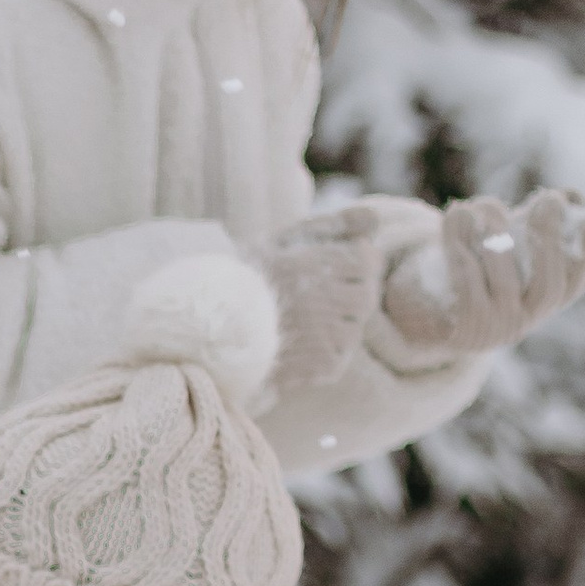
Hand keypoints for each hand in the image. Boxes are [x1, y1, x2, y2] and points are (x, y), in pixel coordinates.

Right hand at [261, 202, 431, 391]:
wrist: (208, 331)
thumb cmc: (247, 280)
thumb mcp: (285, 240)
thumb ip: (333, 225)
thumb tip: (376, 219)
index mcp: (318, 265)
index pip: (368, 259)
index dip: (353, 261)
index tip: (327, 267)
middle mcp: (326, 301)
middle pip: (366, 295)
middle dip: (348, 293)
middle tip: (314, 299)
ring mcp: (326, 337)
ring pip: (355, 326)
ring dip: (337, 324)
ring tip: (302, 323)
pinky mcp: (322, 366)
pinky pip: (340, 356)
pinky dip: (325, 352)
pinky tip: (296, 347)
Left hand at [379, 187, 584, 363]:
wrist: (415, 308)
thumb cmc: (470, 268)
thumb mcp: (505, 245)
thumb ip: (534, 222)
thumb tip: (570, 197)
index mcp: (543, 302)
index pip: (576, 280)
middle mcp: (526, 321)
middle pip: (550, 286)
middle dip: (552, 238)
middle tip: (549, 198)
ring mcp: (495, 330)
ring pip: (506, 281)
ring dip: (498, 233)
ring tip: (486, 202)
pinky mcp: (461, 329)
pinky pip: (467, 284)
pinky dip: (462, 244)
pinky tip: (457, 214)